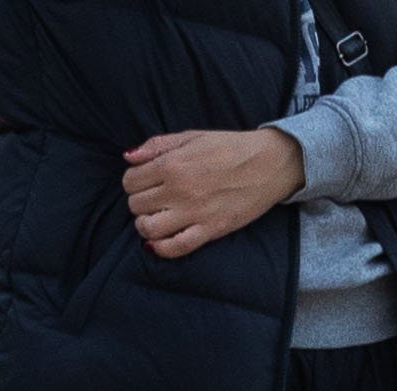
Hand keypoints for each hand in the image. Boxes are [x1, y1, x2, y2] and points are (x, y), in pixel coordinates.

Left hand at [122, 127, 304, 259]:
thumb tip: (129, 157)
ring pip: (148, 229)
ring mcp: (194, 213)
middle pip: (136, 205)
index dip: (133, 182)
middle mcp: (178, 190)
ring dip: (146, 225)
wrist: (267, 164)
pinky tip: (160, 241)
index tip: (144, 182)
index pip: (130, 181)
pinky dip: (161, 248)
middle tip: (153, 199)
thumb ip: (157, 145)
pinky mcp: (210, 230)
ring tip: (155, 218)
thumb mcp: (191, 137)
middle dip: (139, 202)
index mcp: (171, 164)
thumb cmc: (229, 147)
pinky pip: (175, 247)